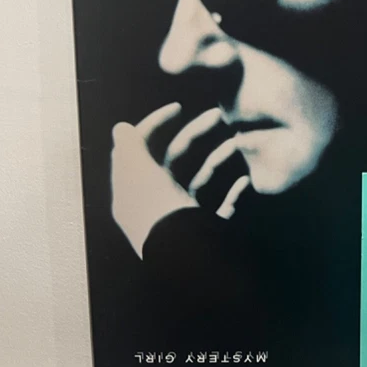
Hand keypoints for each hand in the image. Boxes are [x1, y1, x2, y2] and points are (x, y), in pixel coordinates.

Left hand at [111, 103, 248, 258]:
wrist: (185, 259)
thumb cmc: (159, 211)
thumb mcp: (139, 173)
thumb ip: (130, 147)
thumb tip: (121, 127)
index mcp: (136, 189)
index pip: (141, 149)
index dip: (156, 124)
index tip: (179, 107)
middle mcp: (157, 202)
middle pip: (174, 160)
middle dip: (195, 135)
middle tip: (218, 115)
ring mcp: (182, 217)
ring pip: (200, 180)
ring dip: (218, 158)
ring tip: (239, 143)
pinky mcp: (205, 232)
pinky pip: (220, 206)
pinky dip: (232, 192)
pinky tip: (245, 179)